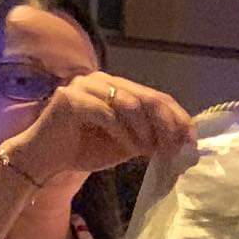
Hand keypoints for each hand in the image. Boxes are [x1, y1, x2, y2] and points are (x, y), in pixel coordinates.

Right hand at [6, 72, 196, 184]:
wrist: (47, 158)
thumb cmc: (86, 149)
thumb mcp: (129, 143)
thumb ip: (152, 138)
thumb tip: (185, 144)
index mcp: (119, 86)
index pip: (158, 97)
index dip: (179, 119)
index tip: (191, 143)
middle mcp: (103, 80)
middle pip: (148, 98)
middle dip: (167, 126)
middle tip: (175, 150)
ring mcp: (84, 86)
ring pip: (129, 104)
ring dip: (145, 131)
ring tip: (149, 152)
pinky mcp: (69, 98)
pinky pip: (106, 114)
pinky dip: (124, 134)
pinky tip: (130, 149)